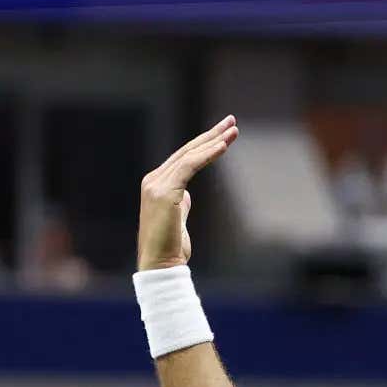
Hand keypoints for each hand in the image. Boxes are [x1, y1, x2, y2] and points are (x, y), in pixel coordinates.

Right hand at [138, 116, 239, 271]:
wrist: (160, 265)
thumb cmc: (171, 246)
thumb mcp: (177, 217)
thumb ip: (180, 200)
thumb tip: (186, 194)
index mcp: (156, 183)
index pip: (183, 157)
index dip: (204, 143)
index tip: (224, 133)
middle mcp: (153, 180)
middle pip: (186, 150)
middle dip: (211, 134)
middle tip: (231, 121)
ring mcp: (156, 185)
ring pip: (189, 155)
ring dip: (213, 141)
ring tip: (233, 131)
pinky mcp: (164, 192)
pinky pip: (188, 167)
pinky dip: (207, 155)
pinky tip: (222, 147)